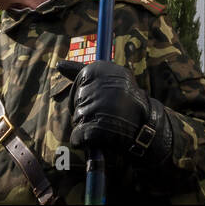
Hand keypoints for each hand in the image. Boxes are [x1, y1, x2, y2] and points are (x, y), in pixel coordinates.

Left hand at [56, 60, 172, 165]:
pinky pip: (77, 137)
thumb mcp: (108, 78)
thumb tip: (58, 64)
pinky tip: (99, 137)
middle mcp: (99, 87)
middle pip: (77, 100)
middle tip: (109, 109)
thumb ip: (80, 71)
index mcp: (102, 70)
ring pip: (77, 118)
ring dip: (88, 124)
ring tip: (108, 122)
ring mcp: (97, 108)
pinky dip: (84, 141)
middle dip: (88, 108)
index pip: (80, 81)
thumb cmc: (124, 99)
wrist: (145, 125)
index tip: (105, 94)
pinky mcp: (95, 130)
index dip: (89, 91)